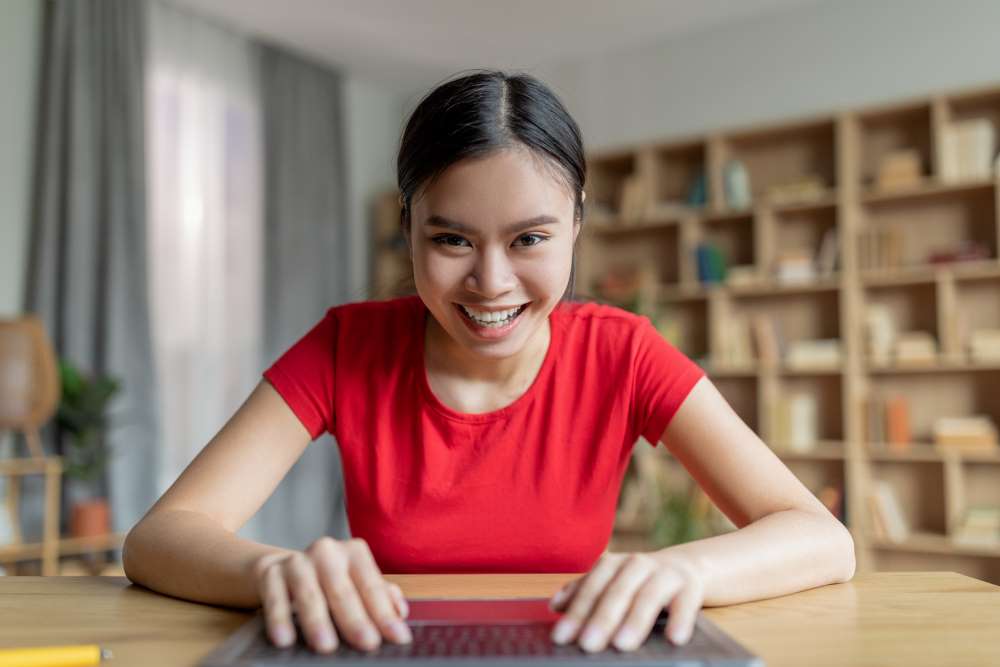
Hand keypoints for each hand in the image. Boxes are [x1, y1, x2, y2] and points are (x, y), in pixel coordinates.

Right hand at [250, 537, 411, 653]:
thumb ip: (381, 596)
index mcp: (354, 552)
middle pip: (343, 590)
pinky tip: (285, 639)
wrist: (283, 568)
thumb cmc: (330, 581)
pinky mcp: (270, 573)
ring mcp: (297, 561)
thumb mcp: (357, 583)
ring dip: (318, 621)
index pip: (372, 587)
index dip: (385, 614)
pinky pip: (274, 598)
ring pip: (309, 594)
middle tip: (368, 643)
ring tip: (327, 646)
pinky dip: (279, 619)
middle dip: (356, 619)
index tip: (398, 637)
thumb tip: (400, 613)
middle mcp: (327, 552)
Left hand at [548, 552, 704, 652]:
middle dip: (601, 620)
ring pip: (648, 596)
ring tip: (622, 645)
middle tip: (588, 645)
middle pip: (616, 593)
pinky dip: (681, 620)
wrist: (686, 567)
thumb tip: (555, 606)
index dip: (575, 613)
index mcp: (613, 564)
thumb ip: (584, 592)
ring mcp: (665, 574)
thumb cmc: (639, 581)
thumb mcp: (611, 582)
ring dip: (635, 621)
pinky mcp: (690, 587)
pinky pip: (686, 604)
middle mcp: (637, 565)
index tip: (562, 637)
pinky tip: (674, 639)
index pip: (591, 588)